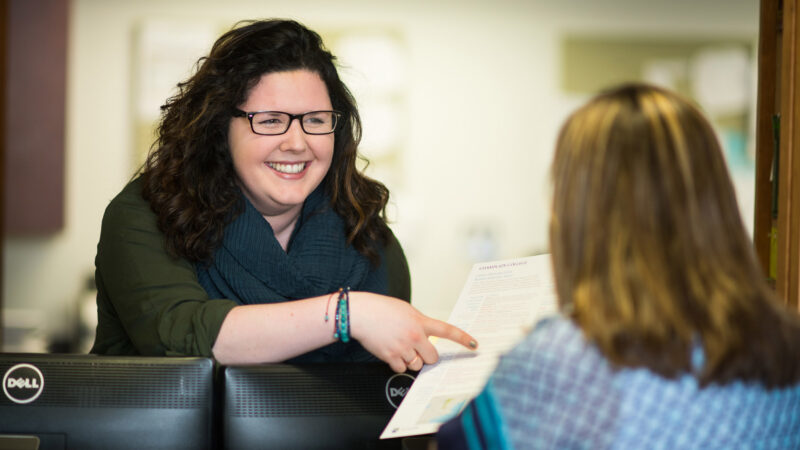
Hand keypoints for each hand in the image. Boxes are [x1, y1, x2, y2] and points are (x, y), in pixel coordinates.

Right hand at [348, 292, 477, 372]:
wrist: (360, 314)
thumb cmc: (379, 309)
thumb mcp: (405, 310)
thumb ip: (418, 322)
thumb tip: (424, 336)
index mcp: (420, 321)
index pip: (447, 330)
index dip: (462, 338)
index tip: (474, 344)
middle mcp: (414, 336)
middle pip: (432, 357)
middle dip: (427, 356)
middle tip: (417, 349)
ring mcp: (403, 347)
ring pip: (417, 365)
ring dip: (411, 360)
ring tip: (400, 347)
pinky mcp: (390, 356)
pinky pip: (401, 368)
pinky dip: (397, 364)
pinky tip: (391, 352)